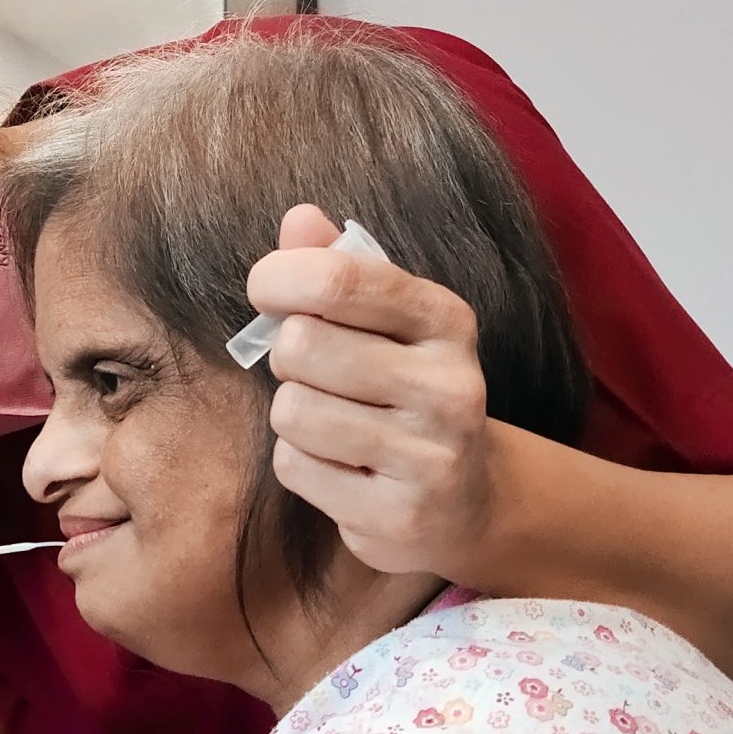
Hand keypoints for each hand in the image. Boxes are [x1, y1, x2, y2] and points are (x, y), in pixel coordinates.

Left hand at [245, 204, 499, 577]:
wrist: (466, 498)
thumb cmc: (406, 391)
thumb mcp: (387, 321)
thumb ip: (339, 267)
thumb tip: (299, 218)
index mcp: (445, 320)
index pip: (338, 278)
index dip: (279, 278)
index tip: (266, 291)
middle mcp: (450, 385)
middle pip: (301, 346)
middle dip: (287, 357)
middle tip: (313, 372)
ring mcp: (431, 456)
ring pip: (292, 411)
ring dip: (293, 415)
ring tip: (332, 422)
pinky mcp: (400, 515)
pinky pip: (296, 467)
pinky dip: (300, 464)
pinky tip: (342, 466)